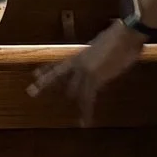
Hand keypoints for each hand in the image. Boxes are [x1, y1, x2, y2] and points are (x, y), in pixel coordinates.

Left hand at [27, 20, 144, 121]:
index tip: (34, 74)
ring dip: (76, 104)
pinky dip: (87, 112)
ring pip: (73, 91)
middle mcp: (78, 62)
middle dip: (46, 84)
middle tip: (30, 91)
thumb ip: (98, 56)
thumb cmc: (119, 37)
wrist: (126, 34)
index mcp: (80, 54)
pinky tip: (85, 122)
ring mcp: (85, 71)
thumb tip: (100, 63)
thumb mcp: (103, 46)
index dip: (46, 70)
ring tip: (69, 115)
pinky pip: (88, 100)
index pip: (59, 64)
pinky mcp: (95, 79)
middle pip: (58, 76)